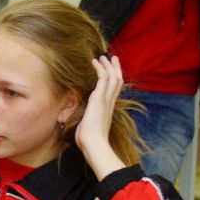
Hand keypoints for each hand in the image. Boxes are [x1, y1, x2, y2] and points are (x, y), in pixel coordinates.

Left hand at [75, 54, 125, 180]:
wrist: (94, 142)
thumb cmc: (90, 140)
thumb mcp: (89, 129)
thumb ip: (88, 124)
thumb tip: (82, 127)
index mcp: (108, 110)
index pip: (114, 92)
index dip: (114, 81)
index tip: (112, 73)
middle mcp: (110, 103)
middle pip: (117, 81)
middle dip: (115, 69)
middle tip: (114, 59)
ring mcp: (106, 99)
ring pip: (112, 77)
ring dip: (107, 66)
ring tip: (102, 57)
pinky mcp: (100, 97)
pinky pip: (103, 78)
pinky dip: (100, 68)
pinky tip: (95, 62)